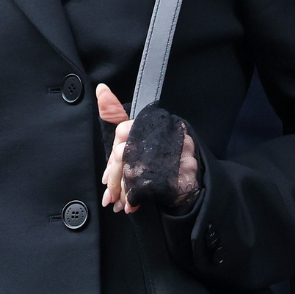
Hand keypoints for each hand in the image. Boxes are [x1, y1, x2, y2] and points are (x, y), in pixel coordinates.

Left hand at [97, 84, 199, 213]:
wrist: (194, 186)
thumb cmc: (163, 160)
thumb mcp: (138, 136)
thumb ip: (117, 115)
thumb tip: (100, 89)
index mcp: (155, 122)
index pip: (123, 132)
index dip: (111, 158)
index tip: (106, 177)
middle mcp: (165, 133)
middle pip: (125, 152)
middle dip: (114, 178)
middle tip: (110, 196)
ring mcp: (175, 153)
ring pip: (135, 169)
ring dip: (123, 190)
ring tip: (120, 204)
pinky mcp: (180, 174)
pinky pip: (150, 184)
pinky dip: (137, 197)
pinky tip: (133, 204)